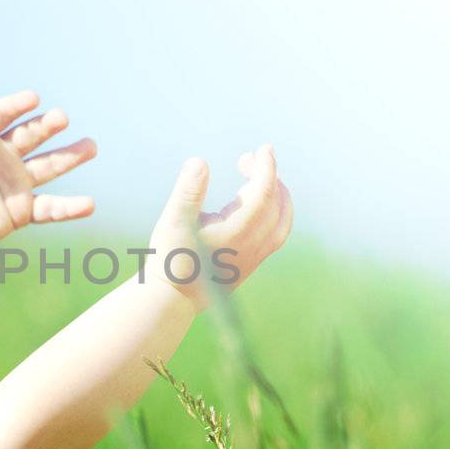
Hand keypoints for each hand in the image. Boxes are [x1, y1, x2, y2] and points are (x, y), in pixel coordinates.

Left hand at [0, 90, 97, 258]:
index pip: (1, 115)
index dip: (17, 105)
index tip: (34, 99)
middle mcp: (2, 157)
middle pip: (30, 136)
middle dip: (47, 126)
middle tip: (63, 118)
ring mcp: (15, 183)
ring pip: (48, 166)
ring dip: (70, 156)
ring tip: (91, 147)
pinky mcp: (21, 210)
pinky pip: (49, 208)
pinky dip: (69, 208)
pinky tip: (89, 205)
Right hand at [147, 144, 292, 311]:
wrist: (171, 300)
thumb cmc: (169, 259)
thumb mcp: (174, 221)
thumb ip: (188, 190)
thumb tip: (199, 161)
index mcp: (237, 233)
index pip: (264, 193)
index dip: (267, 168)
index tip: (264, 149)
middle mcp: (252, 246)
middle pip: (275, 204)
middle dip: (267, 176)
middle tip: (245, 159)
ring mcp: (253, 258)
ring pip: (280, 222)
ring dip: (277, 196)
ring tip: (261, 178)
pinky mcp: (249, 266)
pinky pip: (275, 235)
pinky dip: (274, 214)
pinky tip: (255, 207)